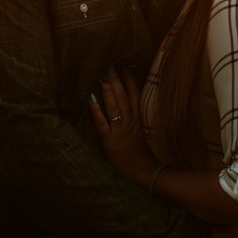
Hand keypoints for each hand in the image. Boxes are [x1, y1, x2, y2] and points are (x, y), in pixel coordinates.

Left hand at [89, 67, 156, 187]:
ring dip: (108, 91)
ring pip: (114, 107)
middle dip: (117, 80)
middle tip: (111, 65)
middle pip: (124, 97)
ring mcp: (120, 131)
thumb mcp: (142, 131)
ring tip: (103, 76)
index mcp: (138, 119)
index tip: (126, 66)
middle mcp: (130, 122)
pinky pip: (102, 124)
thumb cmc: (143, 153)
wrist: (146, 172)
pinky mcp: (110, 142)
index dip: (130, 80)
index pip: (135, 95)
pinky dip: (96, 111)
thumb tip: (131, 102)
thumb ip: (137, 117)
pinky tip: (91, 99)